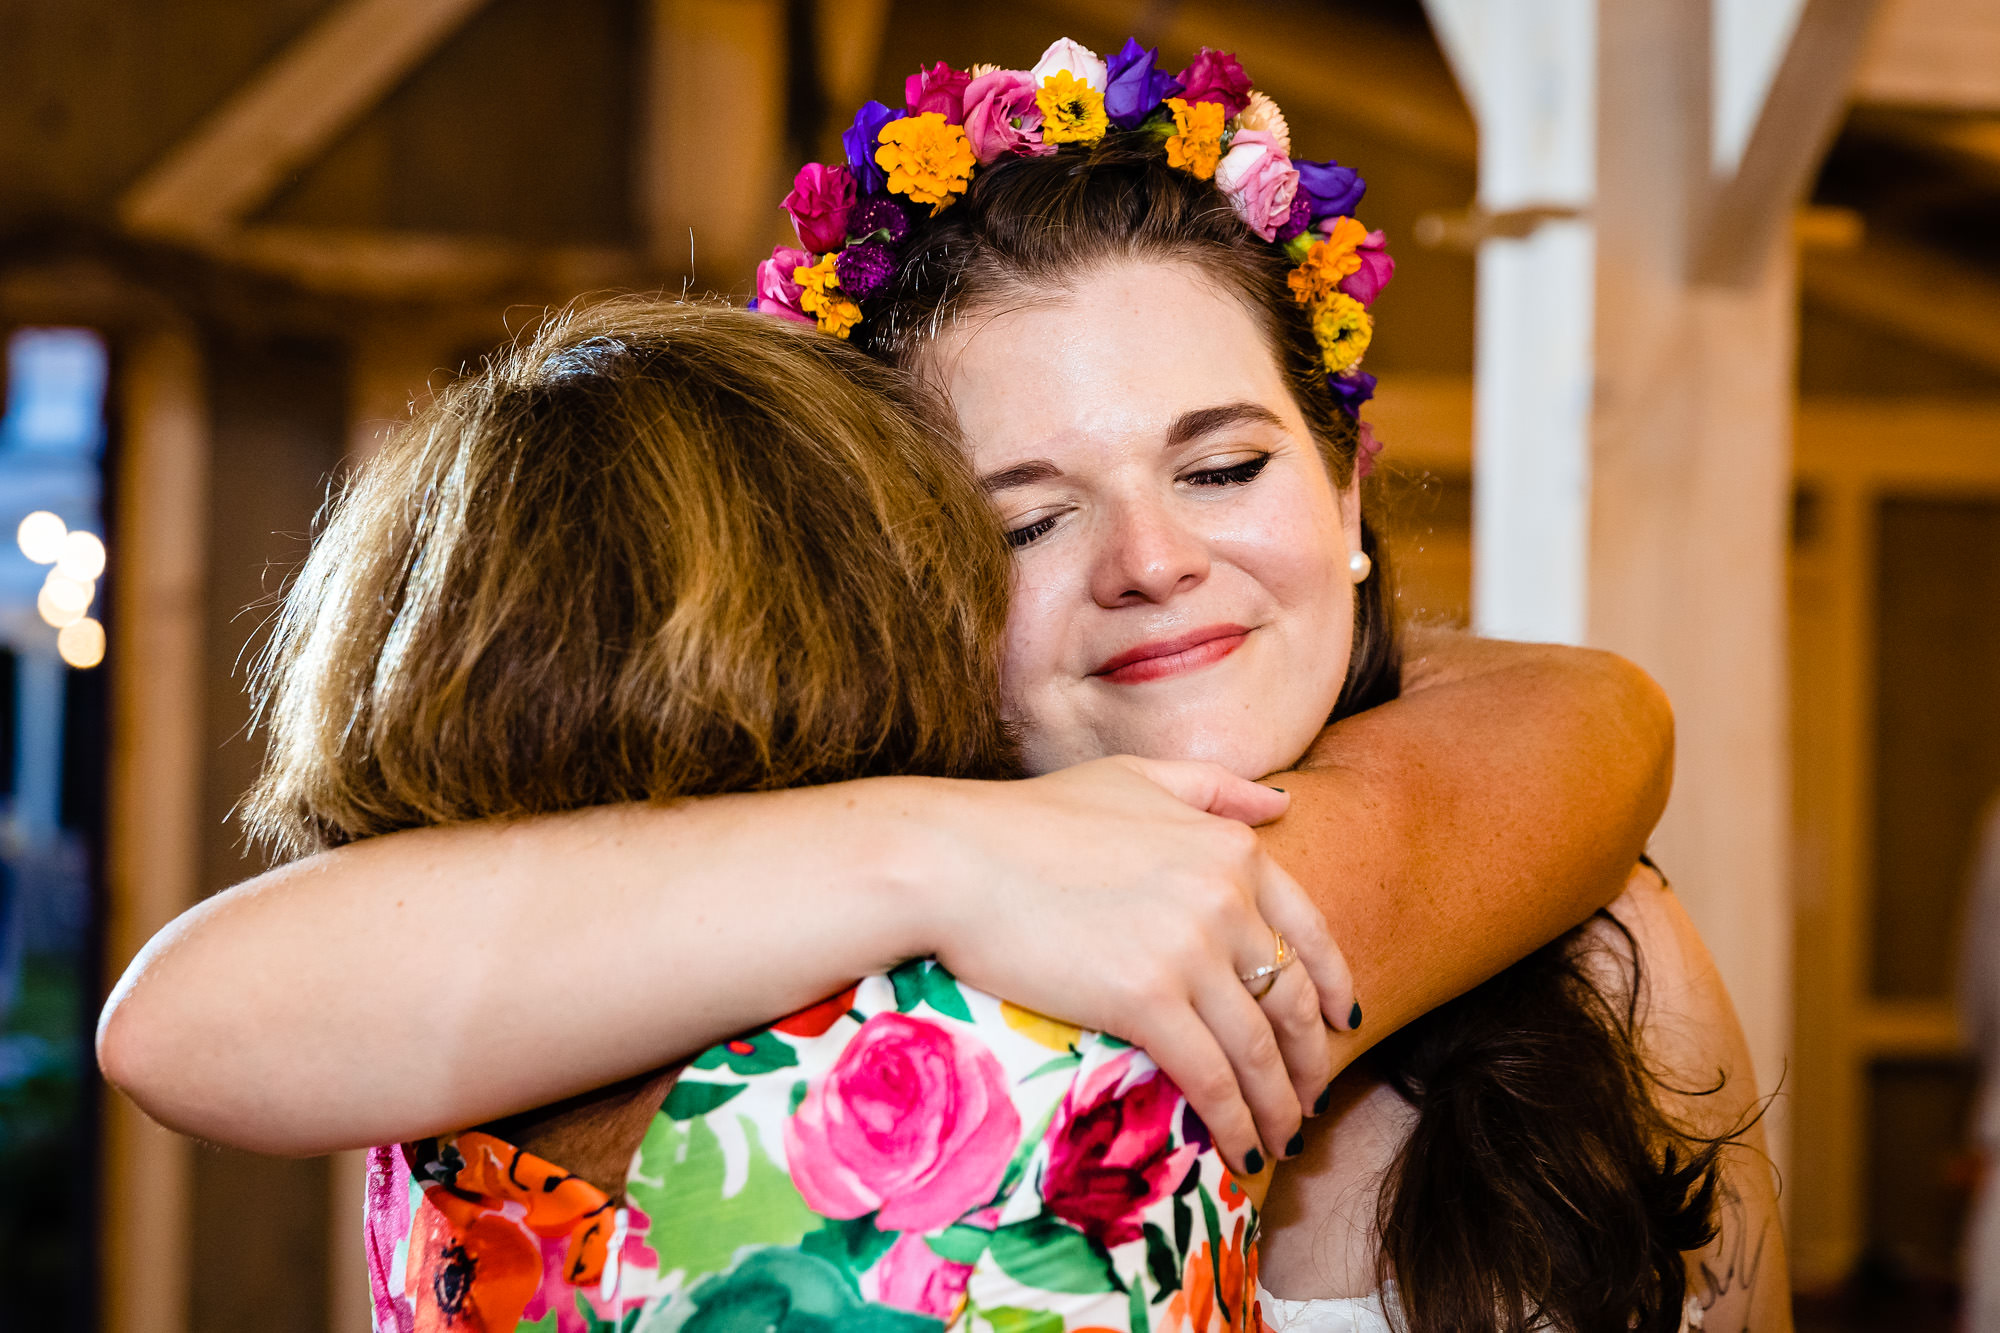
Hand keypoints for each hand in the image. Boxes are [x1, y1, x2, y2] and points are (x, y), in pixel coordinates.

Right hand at [917, 756, 1356, 1172]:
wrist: (950, 858)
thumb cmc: (1027, 820)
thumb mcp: (1134, 778)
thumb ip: (1214, 789)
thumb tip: (1282, 804)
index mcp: (1230, 849)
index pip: (1309, 935)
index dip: (1332, 991)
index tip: (1340, 1029)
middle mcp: (1224, 897)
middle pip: (1294, 1000)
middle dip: (1311, 1062)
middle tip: (1310, 1101)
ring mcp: (1189, 949)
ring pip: (1260, 1050)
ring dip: (1278, 1106)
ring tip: (1279, 1140)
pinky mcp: (1145, 1000)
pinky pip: (1212, 1077)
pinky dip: (1236, 1122)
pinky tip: (1240, 1152)